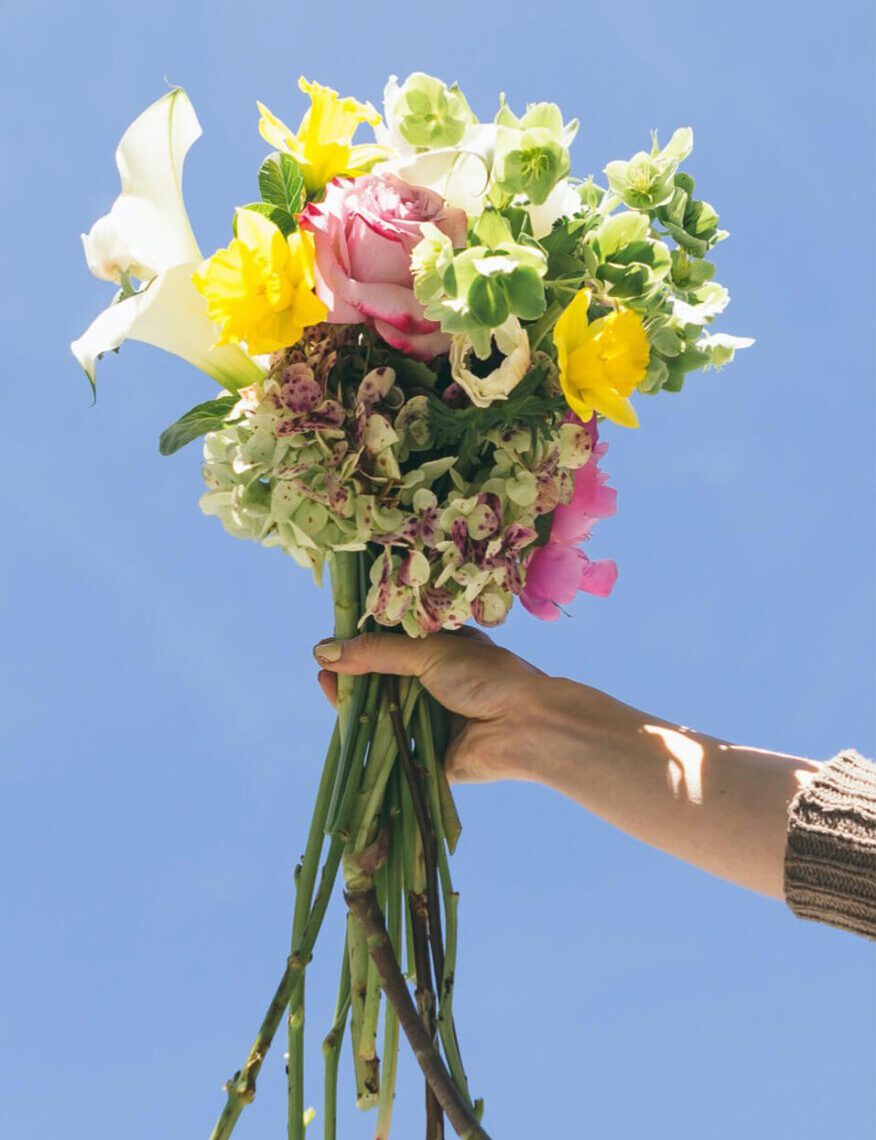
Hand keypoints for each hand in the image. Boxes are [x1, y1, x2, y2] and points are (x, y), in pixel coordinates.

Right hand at [313, 630, 547, 782]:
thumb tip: (325, 650)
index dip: (363, 646)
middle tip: (323, 669)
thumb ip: (379, 652)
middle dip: (353, 677)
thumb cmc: (487, 679)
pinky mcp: (426, 758)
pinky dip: (368, 742)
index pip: (394, 647)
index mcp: (443, 654)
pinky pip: (391, 750)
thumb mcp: (430, 652)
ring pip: (383, 715)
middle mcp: (436, 686)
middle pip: (383, 682)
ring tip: (328, 690)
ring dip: (356, 706)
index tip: (334, 645)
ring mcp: (431, 723)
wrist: (525, 727)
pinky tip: (343, 729)